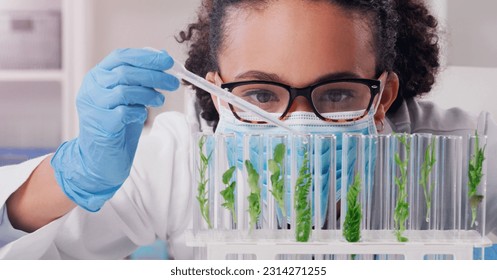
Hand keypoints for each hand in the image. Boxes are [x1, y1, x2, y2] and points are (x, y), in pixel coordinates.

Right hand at [51, 48, 178, 211]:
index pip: (121, 57)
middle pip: (126, 72)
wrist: (99, 159)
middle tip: (173, 83)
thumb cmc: (116, 126)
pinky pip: (124, 112)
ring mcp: (93, 106)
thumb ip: (140, 80)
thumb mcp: (128, 98)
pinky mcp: (101, 124)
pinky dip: (138, 112)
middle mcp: (92, 88)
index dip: (146, 57)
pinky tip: (142, 116)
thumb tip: (163, 58)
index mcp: (97, 77)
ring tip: (160, 100)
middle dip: (155, 76)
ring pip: (125, 90)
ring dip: (149, 94)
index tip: (168, 61)